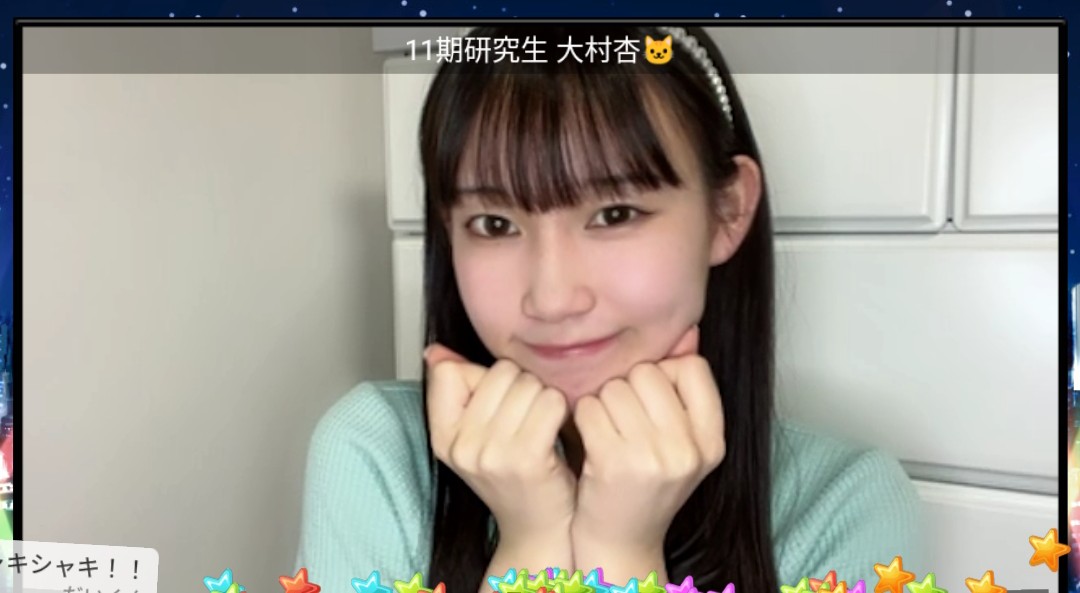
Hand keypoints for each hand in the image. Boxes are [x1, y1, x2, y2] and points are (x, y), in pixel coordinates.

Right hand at [424, 343, 577, 544]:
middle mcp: (461, 447)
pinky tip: (557, 428)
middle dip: (521, 385)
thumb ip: (457, 388)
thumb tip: (434, 352)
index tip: (496, 404)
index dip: (483, 378)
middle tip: (527, 417)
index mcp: (442, 438)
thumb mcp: (475, 435)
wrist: (540, 528)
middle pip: (499, 372)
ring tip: (542, 425)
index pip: (450, 371)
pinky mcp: (527, 459)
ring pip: (529, 384)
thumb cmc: (513, 475)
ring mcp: (492, 455)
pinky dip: (560, 409)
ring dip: (544, 397)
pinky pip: (550, 402)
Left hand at [570, 325, 725, 579]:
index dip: (665, 374)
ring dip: (603, 403)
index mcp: (712, 441)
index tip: (652, 403)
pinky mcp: (614, 462)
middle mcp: (689, 449)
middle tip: (625, 423)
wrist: (621, 541)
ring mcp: (653, 457)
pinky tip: (590, 441)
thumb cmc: (646, 483)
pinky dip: (583, 418)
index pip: (692, 368)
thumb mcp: (679, 441)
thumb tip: (689, 332)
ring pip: (616, 387)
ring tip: (608, 433)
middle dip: (628, 389)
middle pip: (648, 373)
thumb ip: (684, 389)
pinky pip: (590, 407)